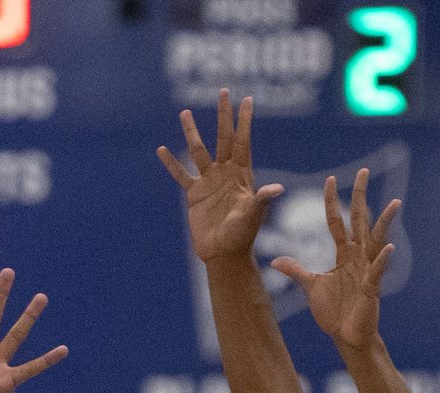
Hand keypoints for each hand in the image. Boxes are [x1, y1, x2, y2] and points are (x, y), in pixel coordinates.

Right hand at [157, 89, 283, 264]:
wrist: (224, 254)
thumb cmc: (242, 236)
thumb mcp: (253, 215)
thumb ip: (262, 199)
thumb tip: (277, 188)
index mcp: (241, 175)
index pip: (243, 142)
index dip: (244, 121)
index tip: (248, 99)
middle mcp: (225, 173)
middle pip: (223, 138)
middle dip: (223, 116)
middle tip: (224, 91)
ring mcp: (208, 182)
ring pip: (198, 151)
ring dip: (191, 132)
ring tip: (184, 112)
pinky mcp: (194, 195)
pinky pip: (181, 175)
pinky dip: (171, 164)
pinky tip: (161, 150)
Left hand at [273, 169, 402, 351]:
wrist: (346, 336)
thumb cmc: (333, 312)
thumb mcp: (311, 286)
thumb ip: (297, 270)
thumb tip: (275, 260)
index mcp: (343, 254)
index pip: (336, 221)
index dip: (331, 201)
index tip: (330, 178)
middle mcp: (357, 256)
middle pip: (358, 219)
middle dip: (360, 195)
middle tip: (363, 171)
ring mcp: (366, 269)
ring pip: (376, 239)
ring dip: (385, 221)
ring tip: (395, 202)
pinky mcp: (372, 287)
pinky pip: (377, 270)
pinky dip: (382, 259)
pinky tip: (388, 247)